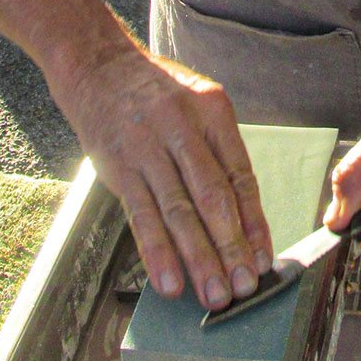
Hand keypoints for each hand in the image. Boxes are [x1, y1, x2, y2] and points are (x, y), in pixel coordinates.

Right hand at [51, 31, 271, 310]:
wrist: (96, 65)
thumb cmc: (153, 92)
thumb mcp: (196, 103)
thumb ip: (216, 151)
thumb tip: (240, 216)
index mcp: (212, 111)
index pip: (240, 175)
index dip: (254, 222)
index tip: (264, 258)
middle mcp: (182, 127)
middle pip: (214, 197)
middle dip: (232, 247)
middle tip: (244, 287)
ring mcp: (147, 147)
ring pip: (179, 212)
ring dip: (199, 259)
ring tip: (214, 296)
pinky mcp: (117, 165)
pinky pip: (141, 215)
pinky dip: (157, 252)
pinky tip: (169, 281)